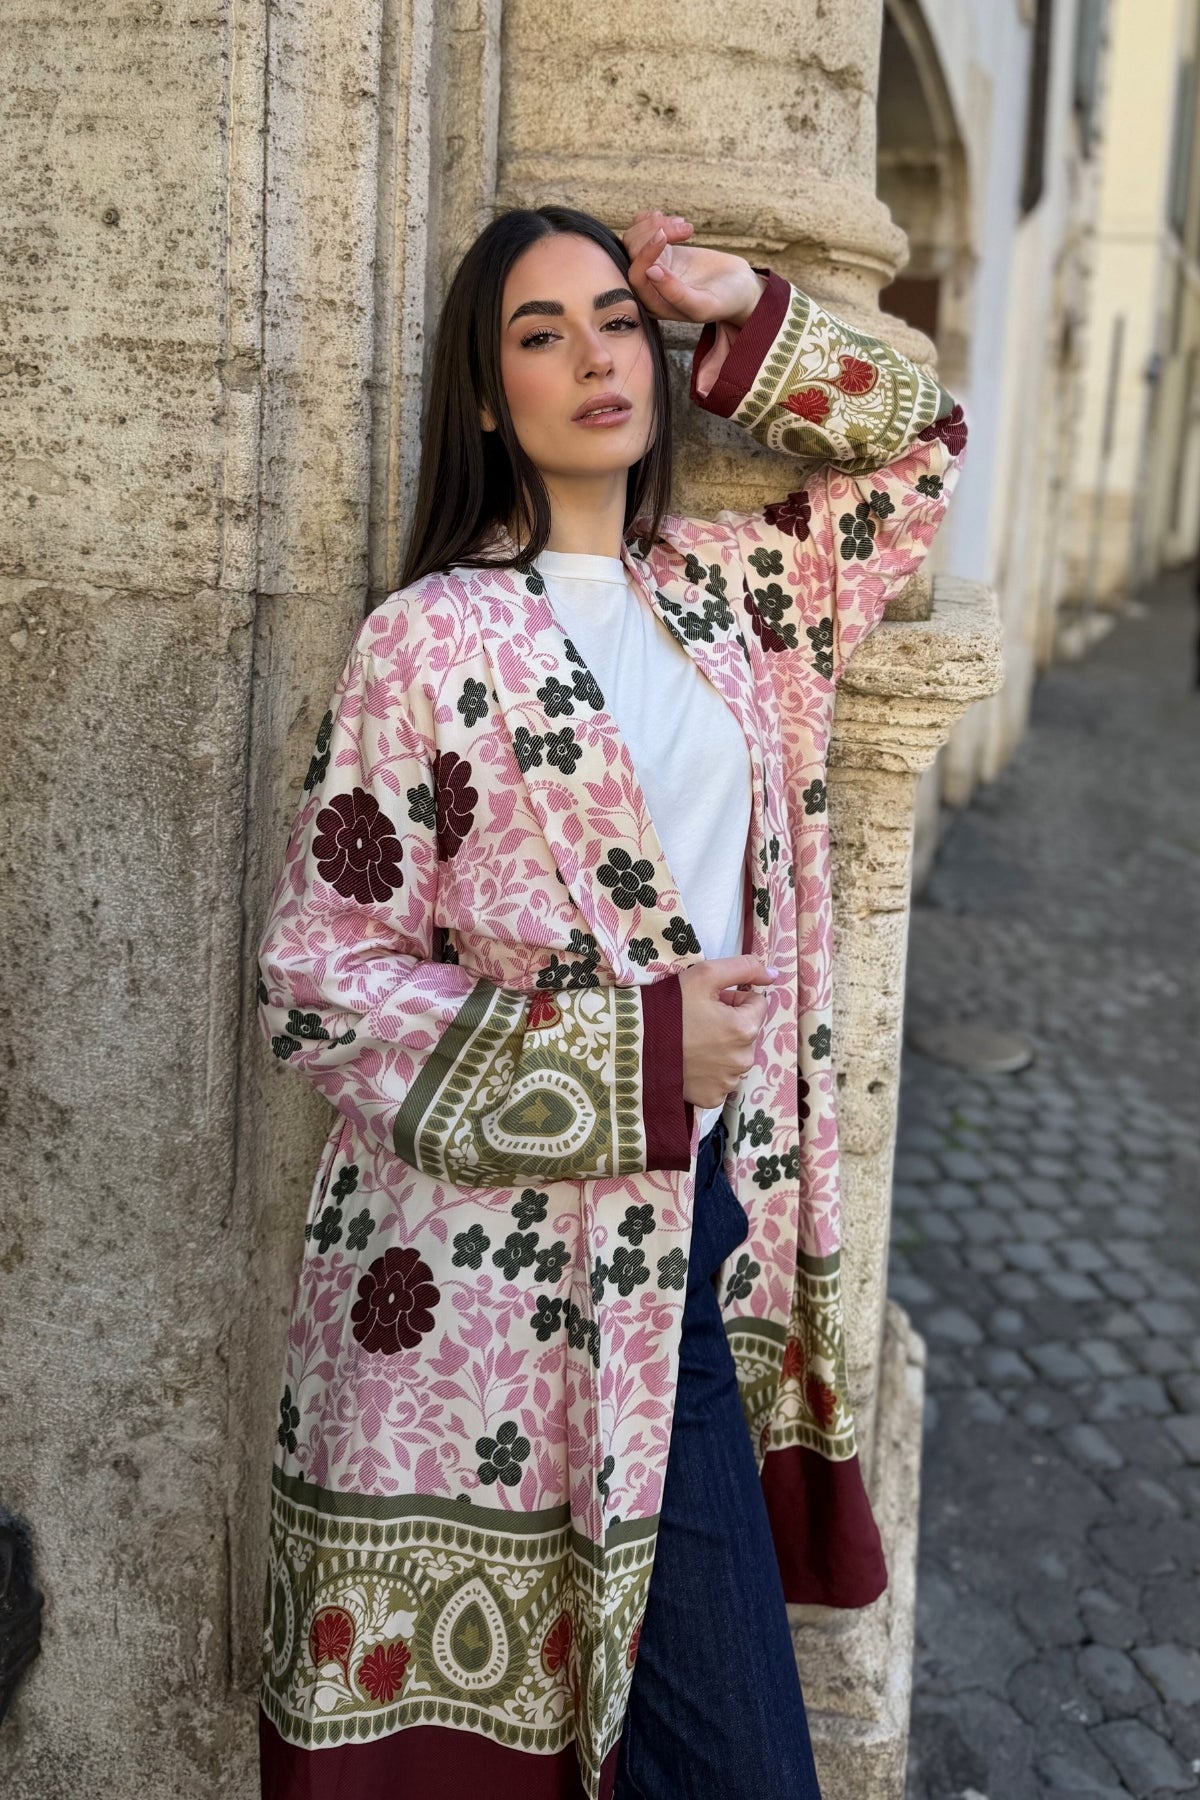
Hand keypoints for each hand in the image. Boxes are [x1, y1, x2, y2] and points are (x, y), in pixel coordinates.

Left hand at [622, 209, 766, 328]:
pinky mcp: (661, 250)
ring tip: (686, 225)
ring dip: (658, 224)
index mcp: (654, 304)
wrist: (739, 287)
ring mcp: (653, 265)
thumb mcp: (704, 304)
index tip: (665, 236)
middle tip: (687, 228)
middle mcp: (648, 286)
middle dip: (656, 232)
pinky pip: (643, 229)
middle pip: (633, 252)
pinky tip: (672, 219)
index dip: (646, 253)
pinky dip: (652, 219)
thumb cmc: (725, 301)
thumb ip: (676, 294)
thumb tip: (651, 271)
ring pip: (636, 237)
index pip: (637, 275)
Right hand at [678, 955, 781, 1108]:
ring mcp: (728, 1082)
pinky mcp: (712, 1098)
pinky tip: (691, 1063)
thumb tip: (774, 975)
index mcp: (746, 1028)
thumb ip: (744, 967)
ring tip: (692, 1042)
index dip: (733, 998)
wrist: (635, 1045)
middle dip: (729, 1024)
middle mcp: (744, 1059)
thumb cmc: (670, 1007)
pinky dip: (710, 1072)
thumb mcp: (705, 975)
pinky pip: (721, 1080)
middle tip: (698, 1021)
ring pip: (734, 1056)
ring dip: (721, 1048)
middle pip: (747, 1031)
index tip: (710, 1001)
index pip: (755, 1003)